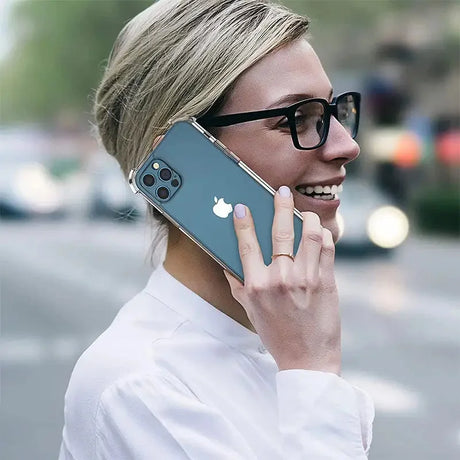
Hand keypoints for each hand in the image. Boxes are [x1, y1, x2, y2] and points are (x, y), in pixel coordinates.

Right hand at [223, 186, 340, 373]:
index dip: (243, 223)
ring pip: (309, 234)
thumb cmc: (276, 335)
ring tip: (304, 214)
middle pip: (280, 232)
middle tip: (281, 192)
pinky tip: (319, 233)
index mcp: (256, 285)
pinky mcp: (326, 282)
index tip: (242, 207)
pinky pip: (327, 248)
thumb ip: (238, 286)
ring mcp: (305, 279)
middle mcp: (280, 278)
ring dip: (307, 218)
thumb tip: (227, 264)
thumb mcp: (250, 311)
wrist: (307, 360)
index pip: (247, 245)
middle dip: (280, 206)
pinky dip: (323, 235)